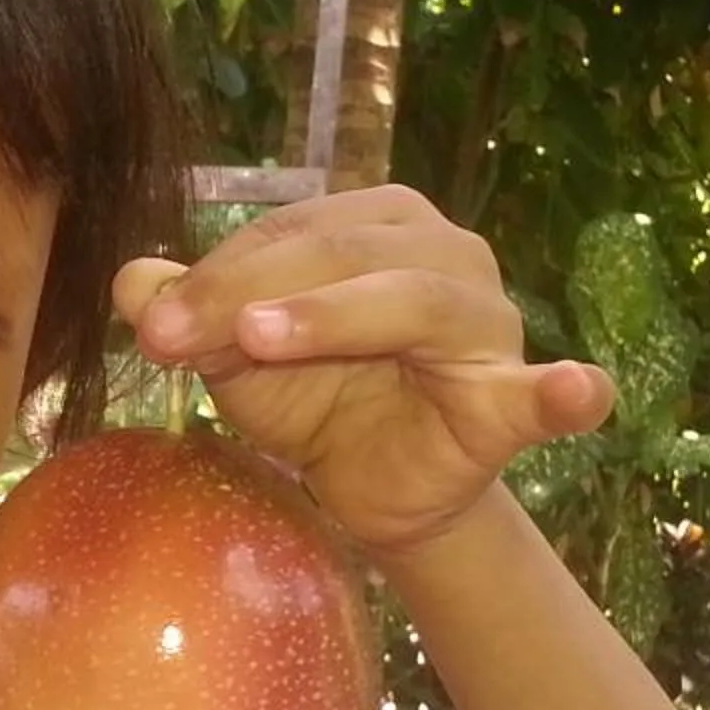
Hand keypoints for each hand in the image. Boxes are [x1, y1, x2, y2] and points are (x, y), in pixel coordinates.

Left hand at [114, 185, 613, 559]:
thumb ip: (187, 315)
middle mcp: (440, 251)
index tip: (147, 329)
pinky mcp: (509, 398)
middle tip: (173, 338)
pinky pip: (543, 394)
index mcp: (374, 221)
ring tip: (260, 341)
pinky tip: (580, 392)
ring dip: (333, 318)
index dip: (211, 279)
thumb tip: (128, 281)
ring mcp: (485, 321)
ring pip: (410, 300)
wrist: (370, 487)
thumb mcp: (234, 356)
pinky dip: (565, 392)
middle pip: (337, 256)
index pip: (285, 235)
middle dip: (246, 295)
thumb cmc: (313, 396)